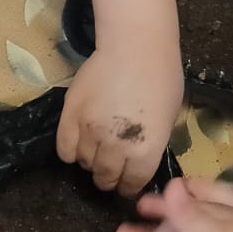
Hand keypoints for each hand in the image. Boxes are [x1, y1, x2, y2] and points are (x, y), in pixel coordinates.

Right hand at [58, 45, 183, 196]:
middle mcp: (116, 147)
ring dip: (90, 162)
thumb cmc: (161, 77)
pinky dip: (70, 152)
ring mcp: (90, 131)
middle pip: (105, 177)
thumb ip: (152, 144)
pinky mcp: (70, 116)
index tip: (126, 183)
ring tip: (95, 150)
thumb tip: (140, 159)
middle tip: (110, 169)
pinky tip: (78, 143)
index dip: (129, 186)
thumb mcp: (168, 118)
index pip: (132, 183)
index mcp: (145, 151)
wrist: (135, 45)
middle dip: (109, 177)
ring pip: (84, 163)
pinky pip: (64, 149)